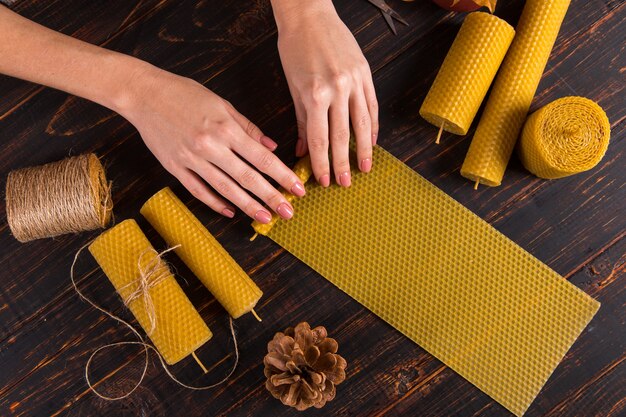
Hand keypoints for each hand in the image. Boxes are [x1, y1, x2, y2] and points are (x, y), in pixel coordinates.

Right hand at [123, 67, 305, 222]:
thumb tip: (271, 147)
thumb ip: (247, 127)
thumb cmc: (184, 94)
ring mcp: (191, 159)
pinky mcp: (175, 168)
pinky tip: (231, 212)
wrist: (144, 94)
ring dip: (247, 206)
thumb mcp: (221, 104)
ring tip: (264, 218)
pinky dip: (216, 203)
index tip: (297, 189)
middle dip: (271, 197)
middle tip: (288, 212)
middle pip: (247, 178)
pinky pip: (199, 190)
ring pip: (225, 188)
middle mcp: (210, 146)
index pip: (262, 158)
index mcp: (225, 128)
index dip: (282, 175)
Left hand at [272, 0, 378, 186]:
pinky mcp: (366, 73)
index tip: (324, 180)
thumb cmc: (295, 48)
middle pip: (341, 136)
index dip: (322, 162)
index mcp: (314, 94)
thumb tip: (301, 150)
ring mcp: (354, 81)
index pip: (319, 138)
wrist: (310, 15)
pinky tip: (371, 141)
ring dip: (363, 150)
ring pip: (361, 124)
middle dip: (342, 163)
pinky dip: (372, 125)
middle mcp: (337, 90)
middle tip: (344, 184)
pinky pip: (371, 106)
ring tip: (364, 168)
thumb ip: (300, 120)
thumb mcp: (292, 85)